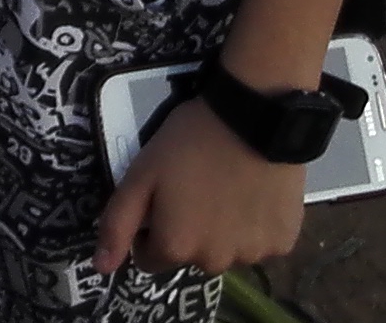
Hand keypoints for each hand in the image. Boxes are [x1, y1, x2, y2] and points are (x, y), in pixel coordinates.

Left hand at [95, 96, 303, 278]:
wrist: (253, 118)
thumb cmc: (189, 143)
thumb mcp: (141, 174)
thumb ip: (117, 223)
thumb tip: (101, 268)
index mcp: (176, 248)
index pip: (150, 259)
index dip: (150, 230)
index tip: (162, 199)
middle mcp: (214, 262)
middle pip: (190, 257)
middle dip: (188, 231)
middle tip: (196, 189)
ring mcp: (252, 255)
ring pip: (226, 252)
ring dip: (223, 231)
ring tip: (227, 189)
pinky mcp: (284, 243)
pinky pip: (260, 244)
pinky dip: (255, 227)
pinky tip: (253, 195)